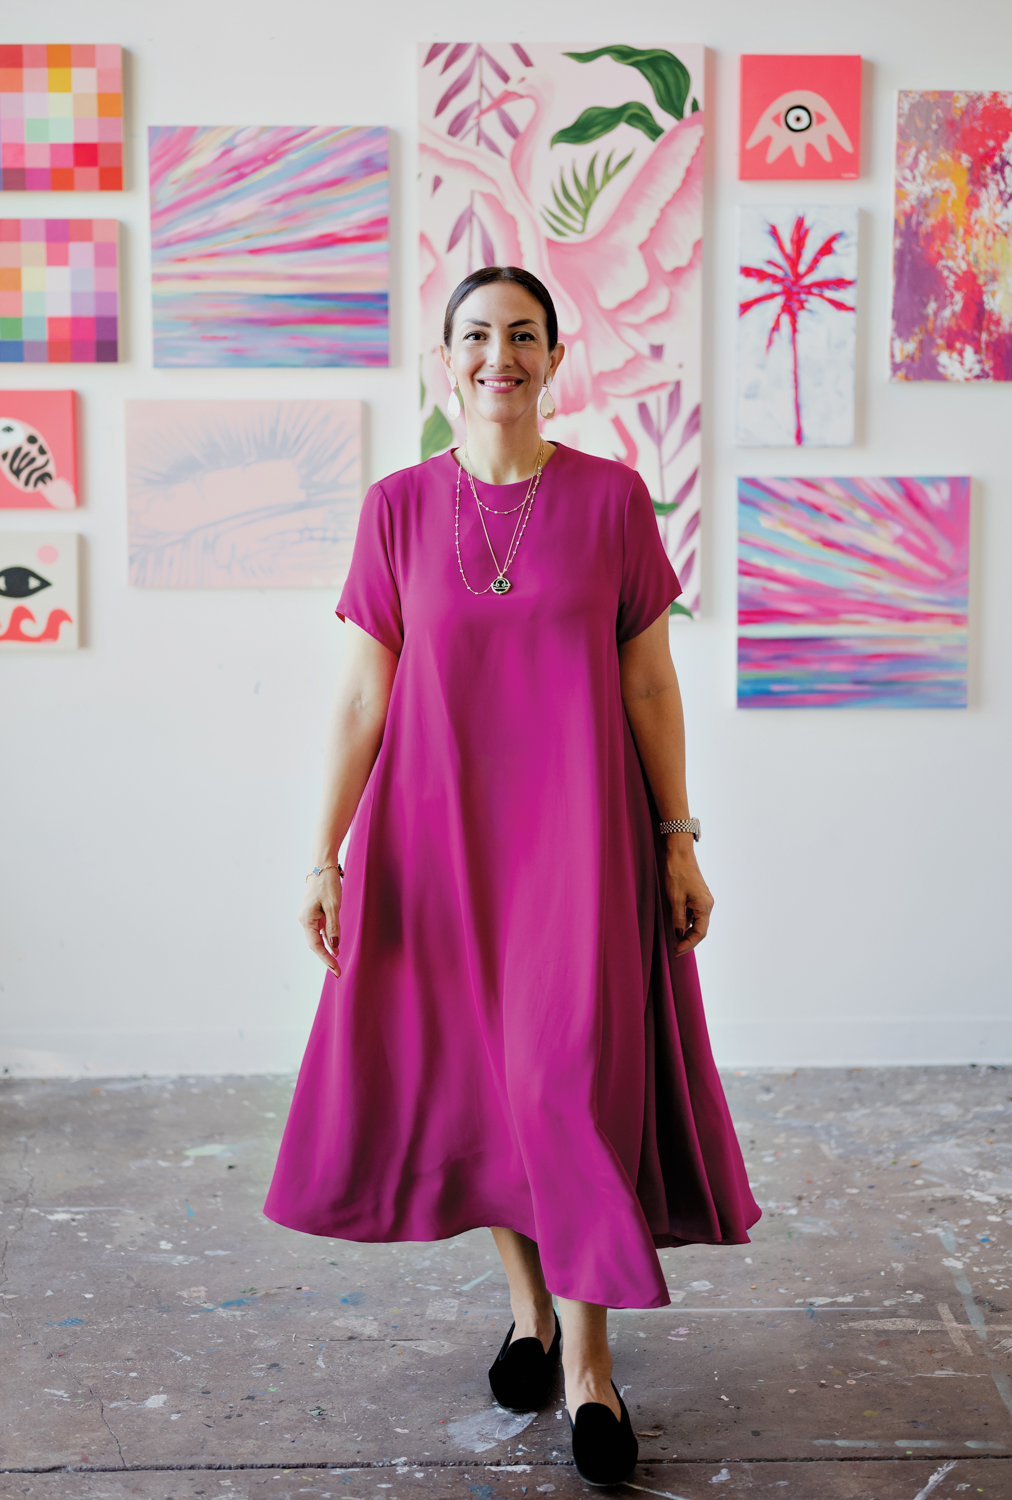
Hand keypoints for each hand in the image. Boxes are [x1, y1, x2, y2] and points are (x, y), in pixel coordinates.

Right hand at [299, 868, 342, 975]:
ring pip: (318, 938)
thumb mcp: (333, 906)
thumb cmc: (327, 884)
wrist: (322, 866)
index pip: (315, 945)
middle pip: (315, 944)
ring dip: (327, 950)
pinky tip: (335, 947)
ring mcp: (310, 917)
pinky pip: (321, 930)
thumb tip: (334, 946)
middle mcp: (305, 920)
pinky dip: (328, 939)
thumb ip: (333, 926)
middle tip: (337, 971)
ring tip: (336, 964)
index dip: (326, 958)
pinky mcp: (315, 913)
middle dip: (326, 958)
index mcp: (306, 919)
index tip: (335, 969)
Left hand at [664, 838, 713, 956]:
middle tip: (676, 951)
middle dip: (688, 941)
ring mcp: (703, 900)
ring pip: (697, 922)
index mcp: (704, 906)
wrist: (679, 853)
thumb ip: (678, 919)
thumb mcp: (675, 899)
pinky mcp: (698, 896)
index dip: (688, 944)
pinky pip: (694, 913)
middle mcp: (707, 904)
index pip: (699, 933)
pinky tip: (677, 926)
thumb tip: (678, 934)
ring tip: (675, 941)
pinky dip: (686, 922)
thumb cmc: (677, 874)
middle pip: (700, 929)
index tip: (677, 952)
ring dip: (687, 932)